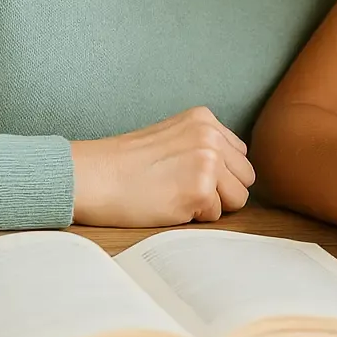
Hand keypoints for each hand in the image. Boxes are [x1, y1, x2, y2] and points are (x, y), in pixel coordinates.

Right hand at [70, 106, 254, 226]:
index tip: (189, 176)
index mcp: (205, 118)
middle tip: (183, 190)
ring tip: (175, 195)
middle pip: (245, 177)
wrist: (92, 176)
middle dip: (222, 191)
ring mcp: (208, 161)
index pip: (239, 155)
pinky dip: (193, 218)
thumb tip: (233, 171)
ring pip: (236, 199)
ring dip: (210, 205)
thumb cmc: (124, 163)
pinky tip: (167, 204)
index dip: (219, 174)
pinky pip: (214, 216)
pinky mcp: (199, 189)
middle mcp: (211, 135)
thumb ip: (203, 145)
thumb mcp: (172, 136)